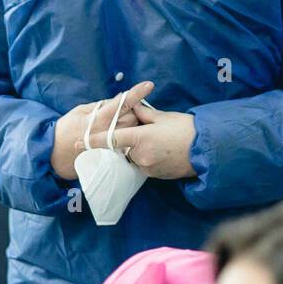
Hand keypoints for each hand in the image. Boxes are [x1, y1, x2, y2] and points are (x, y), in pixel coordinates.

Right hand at [51, 81, 154, 179]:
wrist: (55, 155)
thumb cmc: (65, 130)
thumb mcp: (79, 111)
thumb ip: (100, 105)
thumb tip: (118, 99)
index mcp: (98, 119)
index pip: (121, 104)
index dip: (135, 94)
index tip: (148, 85)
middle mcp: (106, 132)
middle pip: (132, 117)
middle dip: (133, 111)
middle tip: (125, 111)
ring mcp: (109, 146)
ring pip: (132, 130)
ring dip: (131, 124)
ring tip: (120, 124)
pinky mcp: (109, 155)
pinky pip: (126, 144)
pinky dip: (127, 137)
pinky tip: (121, 137)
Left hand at [82, 99, 196, 179]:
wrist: (206, 150)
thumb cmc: (186, 129)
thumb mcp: (164, 117)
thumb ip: (143, 114)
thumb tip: (131, 107)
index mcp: (141, 138)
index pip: (111, 139)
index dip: (93, 141)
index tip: (76, 144)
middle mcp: (140, 156)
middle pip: (123, 148)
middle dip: (130, 140)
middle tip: (149, 132)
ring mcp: (146, 167)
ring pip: (133, 157)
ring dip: (140, 149)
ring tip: (160, 141)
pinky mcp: (153, 175)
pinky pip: (143, 165)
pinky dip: (147, 157)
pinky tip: (162, 151)